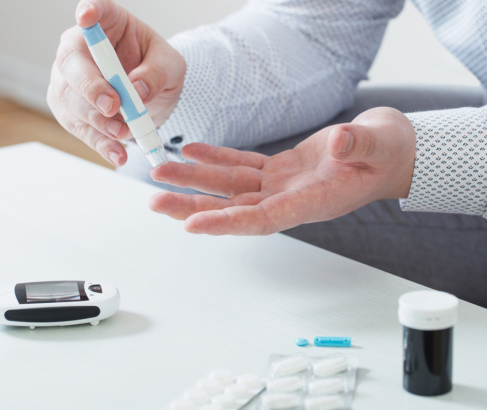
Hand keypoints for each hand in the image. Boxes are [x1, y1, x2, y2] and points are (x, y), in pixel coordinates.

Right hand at [47, 0, 185, 166]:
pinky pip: (81, 130)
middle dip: (90, 87)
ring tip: (124, 133)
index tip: (87, 16)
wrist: (153, 98)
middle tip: (113, 105)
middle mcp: (78, 50)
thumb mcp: (170, 66)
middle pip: (71, 64)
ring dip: (97, 121)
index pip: (94, 11)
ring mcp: (68, 83)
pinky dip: (100, 145)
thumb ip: (156, 73)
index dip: (88, 12)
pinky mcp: (70, 113)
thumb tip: (137, 91)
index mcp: (106, 25)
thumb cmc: (158, 70)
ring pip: (70, 101)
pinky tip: (117, 155)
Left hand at [148, 107, 415, 234]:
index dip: (226, 223)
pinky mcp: (278, 169)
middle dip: (192, 205)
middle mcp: (289, 199)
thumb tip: (339, 143)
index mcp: (311, 203)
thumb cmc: (387, 152)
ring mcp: (281, 185)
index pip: (261, 219)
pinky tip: (192, 150)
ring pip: (230, 187)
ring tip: (161, 171)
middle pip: (233, 208)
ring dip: (194, 180)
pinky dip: (216, 158)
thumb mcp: (380, 145)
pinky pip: (241, 165)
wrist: (387, 149)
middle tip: (155, 202)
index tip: (191, 225)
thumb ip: (359, 146)